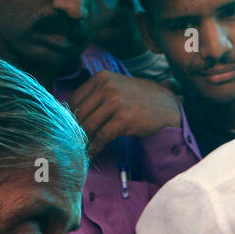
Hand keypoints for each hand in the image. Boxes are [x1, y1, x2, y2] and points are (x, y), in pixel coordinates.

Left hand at [66, 72, 182, 156]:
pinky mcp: (124, 120)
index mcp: (101, 78)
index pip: (75, 99)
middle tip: (71, 144)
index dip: (69, 117)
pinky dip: (94, 148)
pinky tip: (91, 154)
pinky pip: (102, 136)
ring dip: (83, 141)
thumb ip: (97, 95)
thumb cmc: (140, 98)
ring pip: (89, 126)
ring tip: (79, 150)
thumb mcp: (117, 87)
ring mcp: (116, 103)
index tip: (68, 130)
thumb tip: (74, 114)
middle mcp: (107, 87)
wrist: (166, 105)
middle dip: (74, 132)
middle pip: (80, 114)